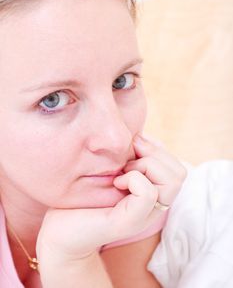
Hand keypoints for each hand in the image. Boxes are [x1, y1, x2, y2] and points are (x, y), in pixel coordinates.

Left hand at [36, 134, 186, 270]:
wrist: (60, 228)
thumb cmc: (84, 196)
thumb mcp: (113, 170)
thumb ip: (131, 156)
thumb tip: (140, 135)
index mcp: (153, 194)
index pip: (177, 168)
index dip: (156, 149)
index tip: (131, 147)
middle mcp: (154, 207)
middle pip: (179, 174)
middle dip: (153, 155)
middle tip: (126, 161)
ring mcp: (144, 216)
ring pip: (172, 181)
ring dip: (146, 166)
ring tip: (122, 172)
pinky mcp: (130, 222)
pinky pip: (148, 192)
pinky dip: (133, 178)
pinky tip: (116, 182)